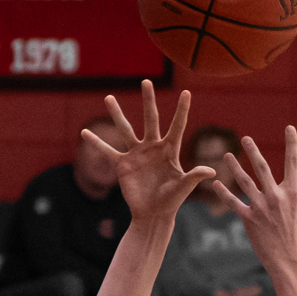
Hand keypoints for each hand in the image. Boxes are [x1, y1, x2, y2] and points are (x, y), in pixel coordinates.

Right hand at [88, 80, 213, 223]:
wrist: (153, 213)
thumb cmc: (172, 201)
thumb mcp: (183, 188)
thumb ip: (194, 177)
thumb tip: (211, 172)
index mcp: (170, 150)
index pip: (177, 126)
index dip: (182, 110)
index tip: (187, 92)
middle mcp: (153, 147)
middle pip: (150, 119)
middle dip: (148, 100)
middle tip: (146, 81)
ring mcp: (137, 154)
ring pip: (126, 129)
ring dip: (117, 114)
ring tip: (108, 97)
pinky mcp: (123, 164)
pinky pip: (108, 151)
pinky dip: (97, 143)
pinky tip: (85, 132)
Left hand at [211, 126, 296, 269]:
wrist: (289, 261)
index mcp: (293, 193)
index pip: (293, 162)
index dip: (292, 143)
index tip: (289, 128)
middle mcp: (275, 196)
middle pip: (262, 167)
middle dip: (253, 151)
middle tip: (246, 138)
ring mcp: (260, 207)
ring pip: (244, 182)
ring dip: (235, 167)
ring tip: (227, 155)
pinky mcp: (248, 219)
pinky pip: (234, 203)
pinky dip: (224, 193)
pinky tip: (216, 184)